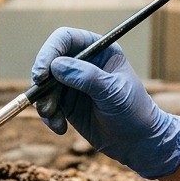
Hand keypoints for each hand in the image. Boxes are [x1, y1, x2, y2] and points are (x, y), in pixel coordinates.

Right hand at [30, 27, 179, 178]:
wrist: (138, 141)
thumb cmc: (133, 111)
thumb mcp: (113, 92)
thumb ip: (86, 77)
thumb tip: (56, 66)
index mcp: (99, 50)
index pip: (66, 39)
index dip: (50, 52)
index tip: (42, 74)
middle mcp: (83, 63)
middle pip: (49, 61)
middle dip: (42, 82)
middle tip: (42, 101)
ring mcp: (73, 83)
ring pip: (44, 86)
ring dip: (44, 103)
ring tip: (55, 120)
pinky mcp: (67, 104)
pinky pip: (47, 105)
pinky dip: (49, 117)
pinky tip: (60, 128)